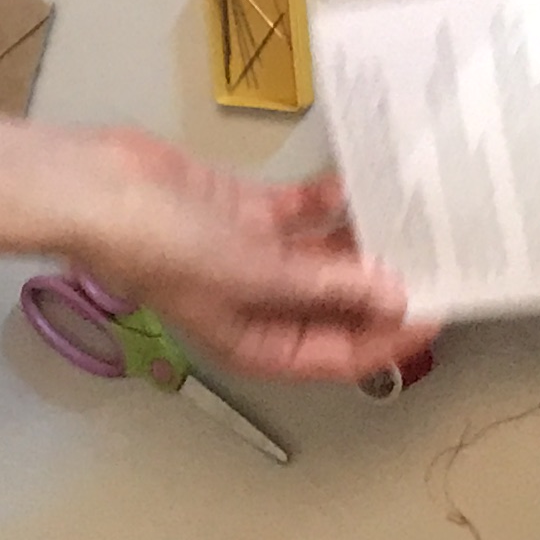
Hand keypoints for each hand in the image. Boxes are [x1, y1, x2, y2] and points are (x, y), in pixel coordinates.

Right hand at [74, 152, 424, 383]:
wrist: (101, 190)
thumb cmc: (159, 247)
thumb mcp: (254, 274)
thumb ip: (327, 284)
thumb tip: (393, 295)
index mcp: (257, 343)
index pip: (341, 355)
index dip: (391, 337)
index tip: (438, 306)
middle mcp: (260, 307)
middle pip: (338, 307)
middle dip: (383, 287)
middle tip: (439, 257)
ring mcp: (253, 258)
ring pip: (323, 257)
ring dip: (361, 241)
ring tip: (410, 217)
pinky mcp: (244, 213)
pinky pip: (300, 212)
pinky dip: (328, 201)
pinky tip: (359, 184)